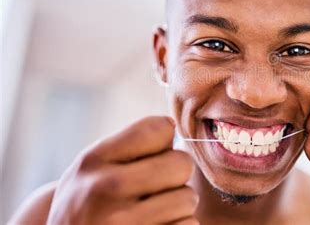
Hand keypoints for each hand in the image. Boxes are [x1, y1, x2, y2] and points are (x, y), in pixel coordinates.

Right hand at [47, 116, 198, 224]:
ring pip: (188, 198)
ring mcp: (123, 223)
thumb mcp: (90, 170)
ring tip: (153, 210)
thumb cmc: (89, 204)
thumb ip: (127, 146)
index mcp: (93, 161)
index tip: (156, 151)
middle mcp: (105, 189)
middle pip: (181, 163)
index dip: (165, 138)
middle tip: (160, 185)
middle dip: (177, 173)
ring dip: (179, 205)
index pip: (159, 129)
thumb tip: (172, 127)